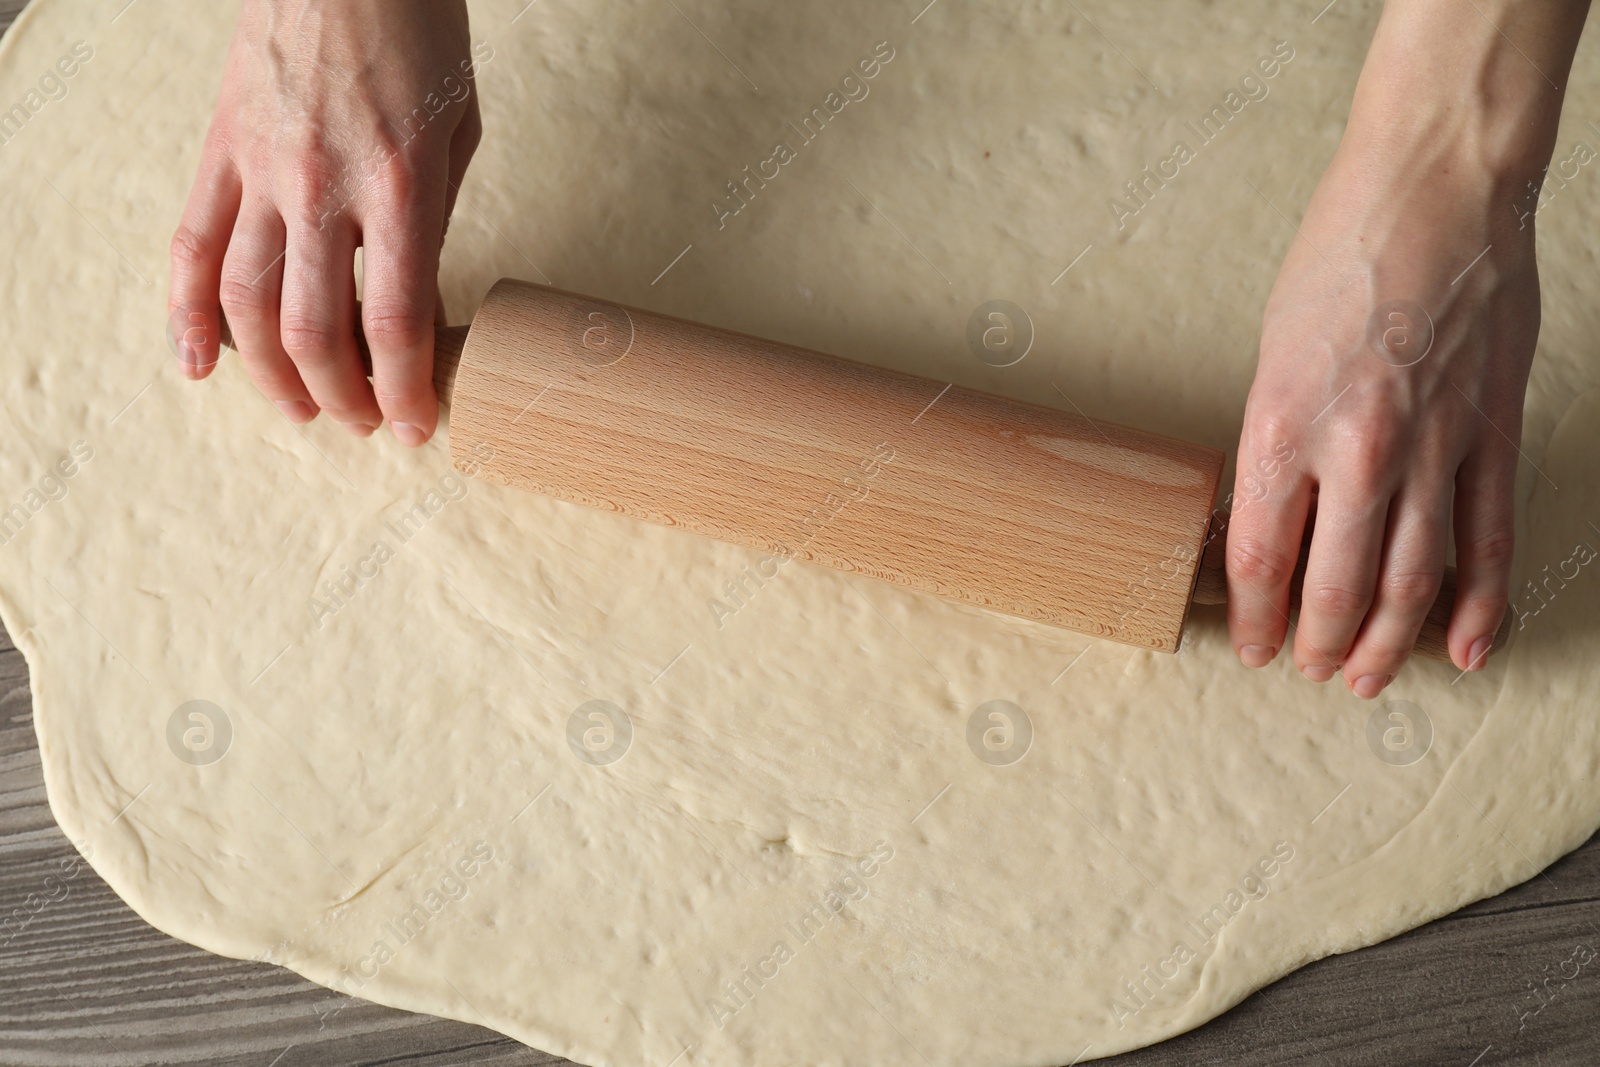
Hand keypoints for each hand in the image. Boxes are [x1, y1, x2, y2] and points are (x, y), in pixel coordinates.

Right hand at [168, 0, 482, 444]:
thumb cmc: (419, 35)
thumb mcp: (458, 132)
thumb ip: (434, 221)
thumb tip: (416, 302)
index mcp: (400, 185)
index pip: (396, 320)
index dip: (406, 389)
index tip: (419, 425)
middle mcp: (323, 185)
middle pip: (316, 328)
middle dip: (343, 395)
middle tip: (366, 422)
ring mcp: (261, 168)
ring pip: (248, 301)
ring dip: (272, 373)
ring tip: (299, 409)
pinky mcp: (222, 150)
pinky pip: (190, 245)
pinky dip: (187, 311)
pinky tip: (198, 364)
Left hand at [1226, 0, 1587, 695]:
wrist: (1436, 193)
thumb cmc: (1341, 258)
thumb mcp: (1271, 354)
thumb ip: (1274, 442)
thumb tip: (1269, 515)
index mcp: (1282, 427)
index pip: (1259, 559)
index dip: (1255, 619)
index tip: (1253, 645)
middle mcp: (1357, 451)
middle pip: (1334, 588)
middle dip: (1318, 645)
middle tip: (1308, 671)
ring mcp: (1433, 449)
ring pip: (1410, 582)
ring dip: (1386, 643)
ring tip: (1365, 678)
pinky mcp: (1492, 435)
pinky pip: (1486, 541)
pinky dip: (1479, 604)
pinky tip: (1465, 647)